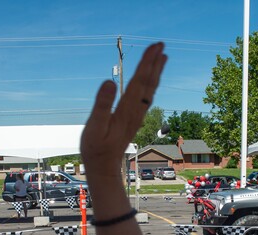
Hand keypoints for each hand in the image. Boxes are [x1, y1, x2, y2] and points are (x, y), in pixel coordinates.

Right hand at [81, 43, 166, 179]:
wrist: (104, 167)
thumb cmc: (96, 149)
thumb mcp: (94, 127)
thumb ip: (102, 105)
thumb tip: (109, 82)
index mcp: (126, 110)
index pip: (140, 81)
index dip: (147, 63)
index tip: (154, 47)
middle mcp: (136, 111)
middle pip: (148, 83)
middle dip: (155, 62)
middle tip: (161, 44)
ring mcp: (137, 116)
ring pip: (150, 89)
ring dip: (156, 72)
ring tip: (163, 56)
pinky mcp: (134, 119)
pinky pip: (147, 97)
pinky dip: (151, 84)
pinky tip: (152, 80)